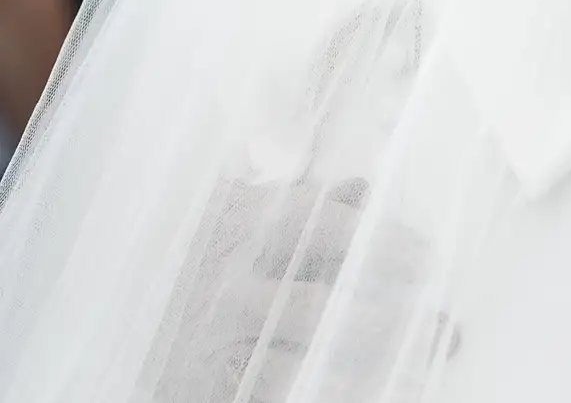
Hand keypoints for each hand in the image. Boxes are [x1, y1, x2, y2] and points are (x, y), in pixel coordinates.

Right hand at [148, 178, 454, 402]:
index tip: (432, 262)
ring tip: (422, 374)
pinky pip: (274, 392)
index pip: (331, 232)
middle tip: (447, 330)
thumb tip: (367, 187)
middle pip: (321, 309)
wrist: (123, 284)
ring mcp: (216, 341)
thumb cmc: (211, 240)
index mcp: (249, 228)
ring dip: (366, 371)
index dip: (388, 247)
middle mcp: (232, 287)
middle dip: (391, 323)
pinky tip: (367, 391)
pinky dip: (323, 393)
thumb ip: (313, 201)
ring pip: (301, 363)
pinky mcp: (208, 382)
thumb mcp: (253, 208)